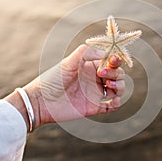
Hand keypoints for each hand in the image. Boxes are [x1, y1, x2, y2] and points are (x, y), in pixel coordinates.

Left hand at [6, 44, 124, 130]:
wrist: (41, 101)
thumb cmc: (53, 79)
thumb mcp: (68, 62)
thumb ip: (85, 53)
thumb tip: (105, 54)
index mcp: (92, 66)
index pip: (111, 62)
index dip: (115, 61)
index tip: (112, 61)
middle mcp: (96, 79)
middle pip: (118, 74)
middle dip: (116, 73)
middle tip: (103, 75)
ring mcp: (96, 93)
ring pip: (119, 89)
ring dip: (120, 86)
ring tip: (109, 86)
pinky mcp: (95, 107)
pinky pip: (112, 106)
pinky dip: (117, 103)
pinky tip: (112, 101)